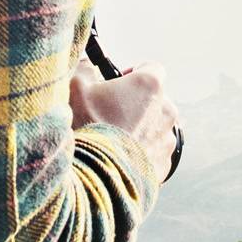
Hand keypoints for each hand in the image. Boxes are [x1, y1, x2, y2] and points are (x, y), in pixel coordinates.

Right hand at [69, 59, 181, 181]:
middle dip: (135, 104)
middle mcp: (166, 111)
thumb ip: (84, 68)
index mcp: (150, 86)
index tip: (116, 84)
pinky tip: (117, 157)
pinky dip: (139, 153)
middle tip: (108, 114)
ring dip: (139, 130)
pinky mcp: (163, 165)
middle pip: (154, 99)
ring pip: (154, 127)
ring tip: (112, 140)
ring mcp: (166, 140)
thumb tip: (87, 65)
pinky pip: (153, 153)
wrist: (92, 177)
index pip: (150, 67)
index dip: (133, 73)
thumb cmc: (85, 128)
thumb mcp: (75, 88)